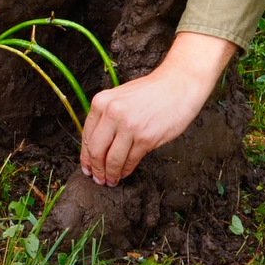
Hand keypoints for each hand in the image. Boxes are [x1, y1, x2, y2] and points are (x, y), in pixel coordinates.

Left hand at [79, 32, 236, 185]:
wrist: (179, 84)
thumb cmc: (152, 91)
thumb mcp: (120, 97)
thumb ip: (107, 116)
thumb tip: (97, 145)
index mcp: (102, 102)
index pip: (87, 137)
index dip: (86, 157)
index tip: (87, 167)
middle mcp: (112, 113)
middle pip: (96, 151)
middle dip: (96, 169)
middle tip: (98, 178)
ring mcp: (129, 126)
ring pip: (112, 160)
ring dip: (110, 174)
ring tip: (111, 180)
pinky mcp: (146, 138)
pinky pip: (130, 160)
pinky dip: (126, 170)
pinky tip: (125, 172)